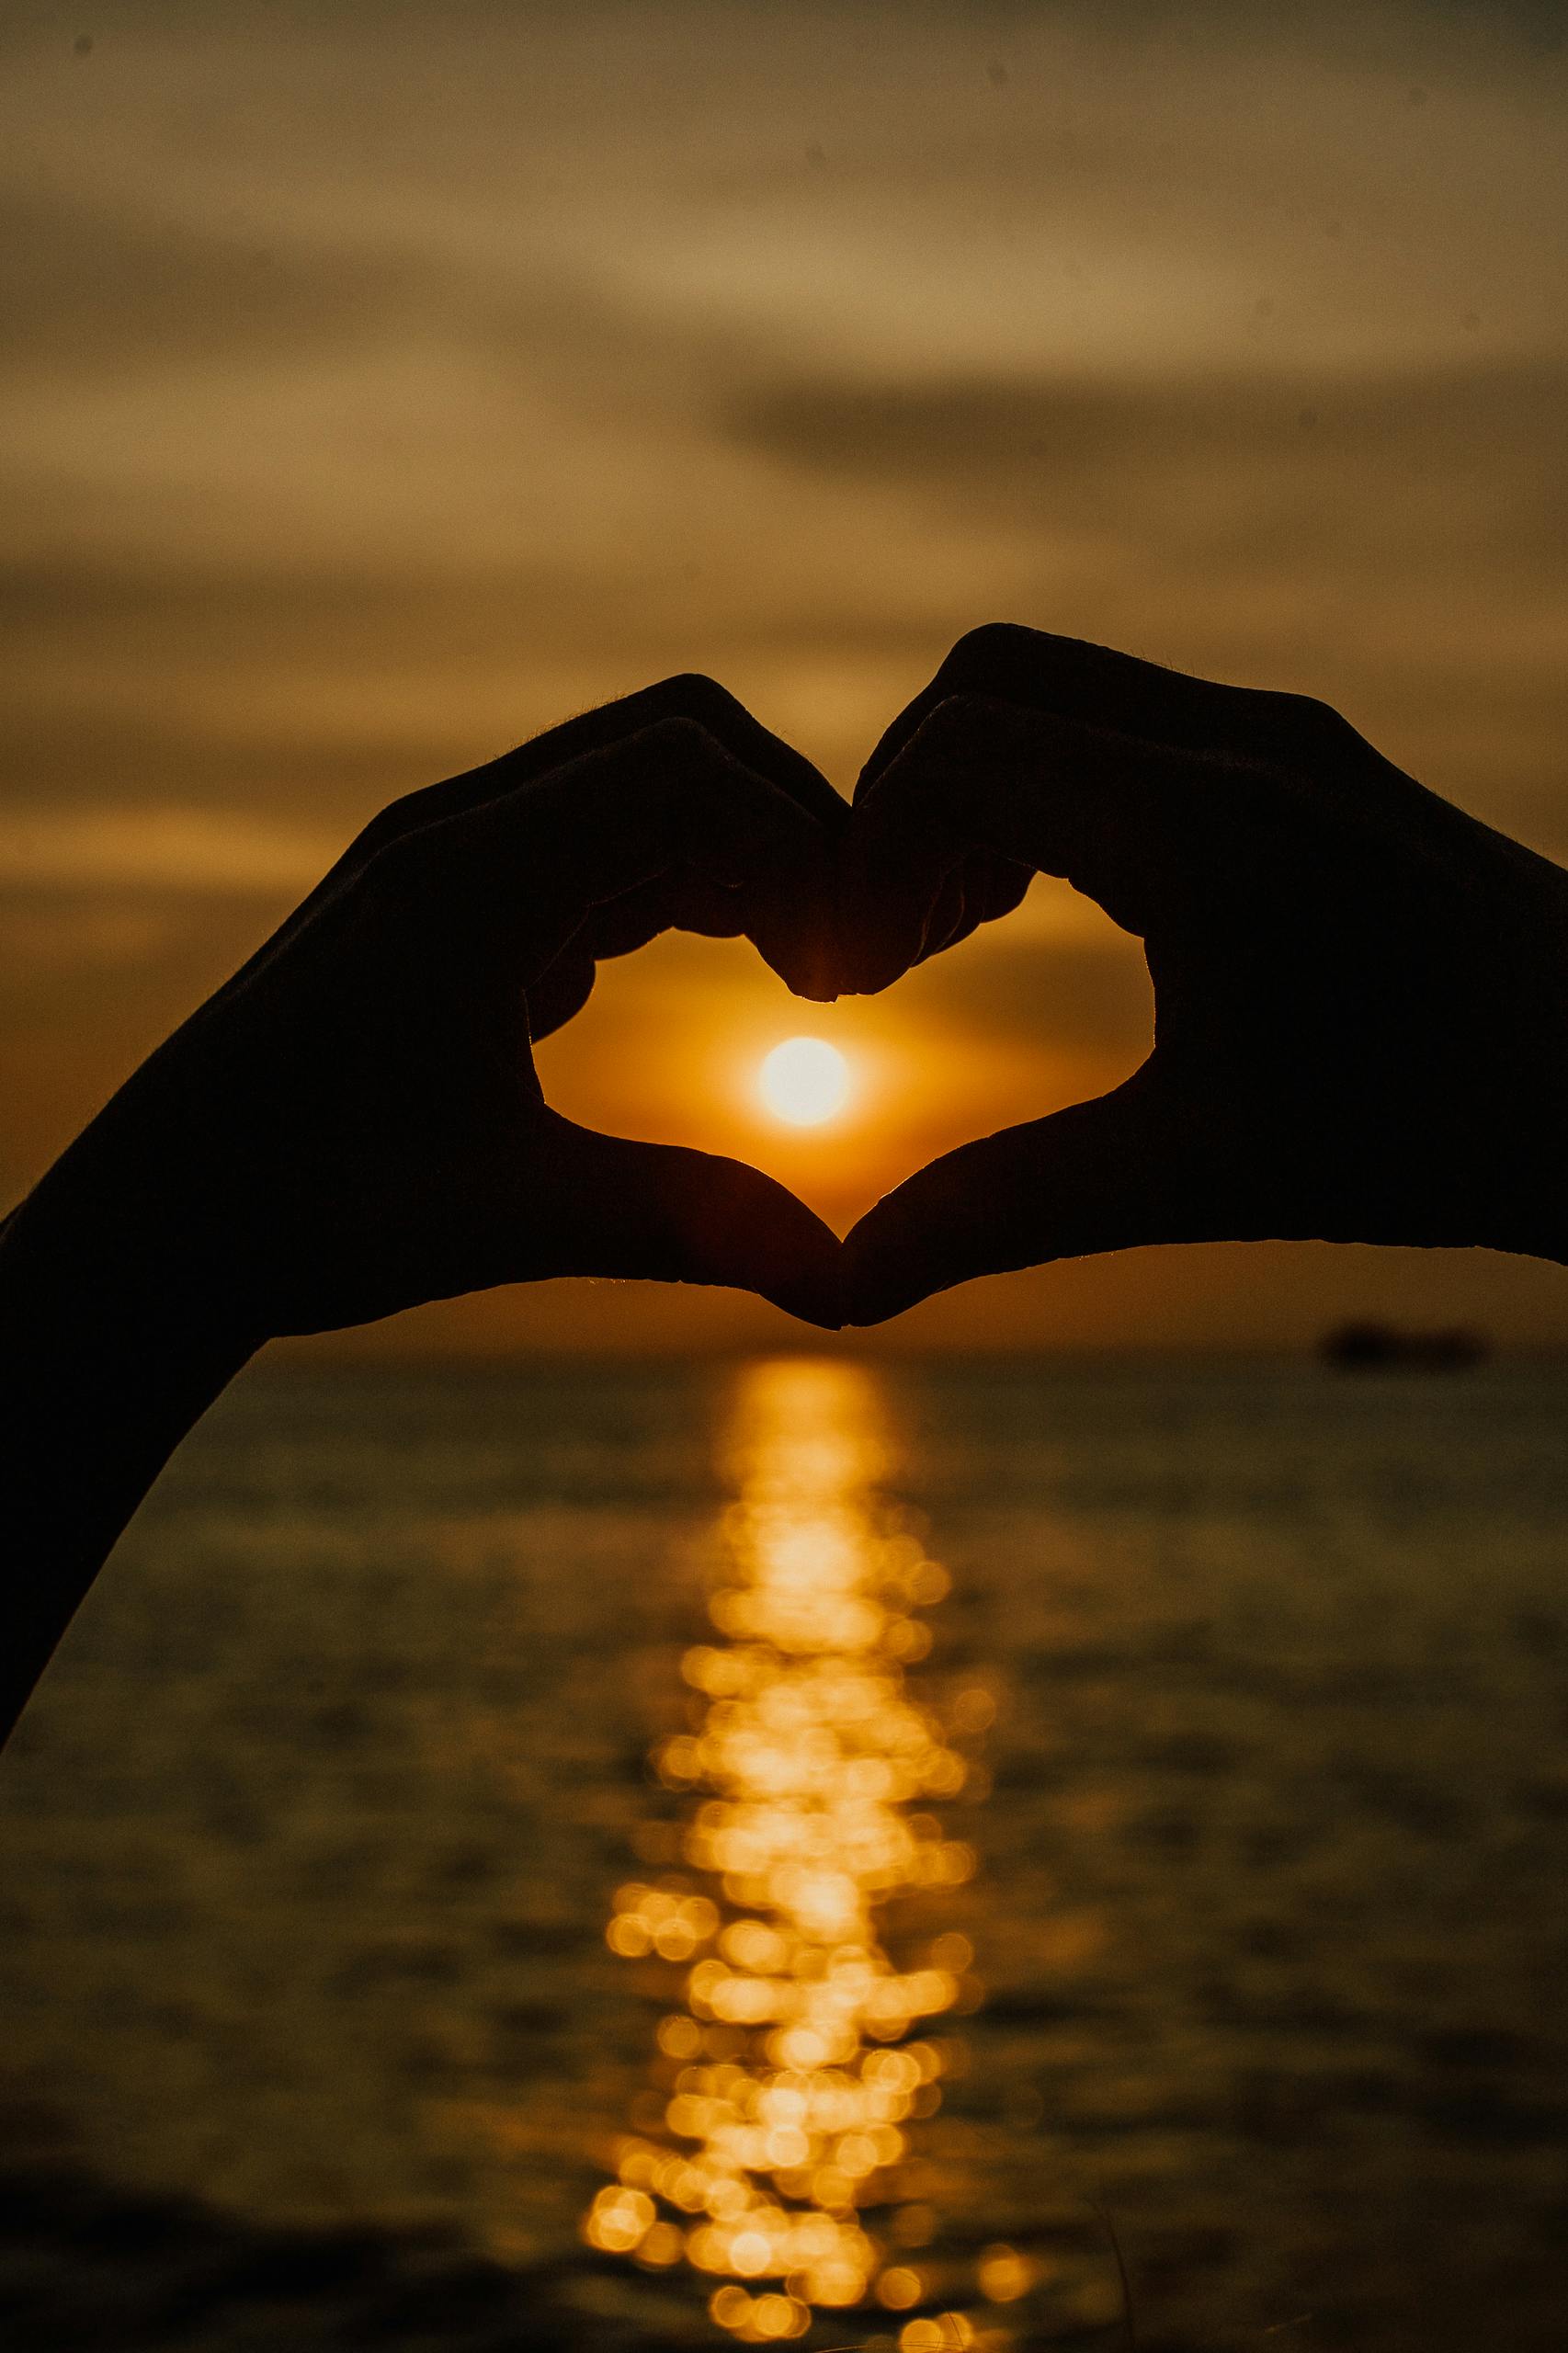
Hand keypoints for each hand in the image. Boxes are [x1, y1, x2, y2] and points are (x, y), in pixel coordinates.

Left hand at [21, 677, 847, 1341]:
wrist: (158, 1223)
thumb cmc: (304, 1214)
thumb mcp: (510, 1219)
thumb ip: (684, 1222)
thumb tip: (845, 1281)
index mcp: (469, 875)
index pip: (684, 764)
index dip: (800, 841)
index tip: (848, 974)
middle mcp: (458, 835)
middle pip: (674, 744)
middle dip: (786, 831)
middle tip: (847, 966)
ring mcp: (449, 861)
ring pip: (637, 792)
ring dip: (736, 861)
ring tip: (808, 981)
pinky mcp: (448, 905)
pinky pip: (593, 848)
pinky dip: (677, 890)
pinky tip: (713, 987)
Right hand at [837, 625, 1567, 1320]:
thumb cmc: (1438, 1134)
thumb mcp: (1202, 1176)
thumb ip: (1008, 1212)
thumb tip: (843, 1289)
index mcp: (1204, 821)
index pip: (955, 751)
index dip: (864, 854)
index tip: (854, 984)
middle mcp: (1243, 740)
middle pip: (992, 680)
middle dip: (907, 800)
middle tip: (894, 950)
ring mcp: (1286, 736)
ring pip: (1065, 689)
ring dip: (983, 790)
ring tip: (958, 935)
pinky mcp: (1313, 759)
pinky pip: (1135, 719)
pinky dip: (1059, 787)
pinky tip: (1061, 908)